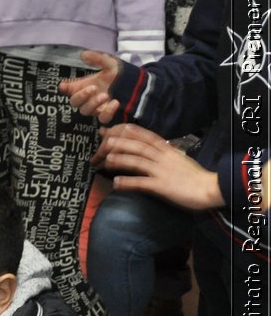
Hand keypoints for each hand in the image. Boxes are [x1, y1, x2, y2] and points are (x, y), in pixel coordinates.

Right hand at [58, 50, 124, 122]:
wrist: (137, 84)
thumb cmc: (120, 74)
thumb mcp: (110, 64)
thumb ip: (98, 59)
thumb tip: (83, 54)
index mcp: (84, 85)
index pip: (68, 89)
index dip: (64, 88)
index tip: (64, 86)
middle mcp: (88, 98)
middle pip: (74, 102)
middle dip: (81, 96)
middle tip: (93, 88)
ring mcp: (96, 107)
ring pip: (86, 111)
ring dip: (93, 103)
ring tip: (105, 95)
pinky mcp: (107, 115)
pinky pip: (102, 119)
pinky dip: (107, 112)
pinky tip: (115, 103)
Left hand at [95, 124, 223, 209]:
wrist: (210, 189)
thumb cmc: (195, 176)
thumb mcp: (180, 160)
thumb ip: (168, 154)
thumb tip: (158, 148)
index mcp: (169, 151)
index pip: (150, 137)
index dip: (134, 132)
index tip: (121, 127)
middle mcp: (164, 158)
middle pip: (140, 147)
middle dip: (122, 142)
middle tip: (105, 139)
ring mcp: (162, 171)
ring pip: (138, 162)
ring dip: (121, 159)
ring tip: (106, 159)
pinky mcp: (162, 186)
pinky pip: (142, 183)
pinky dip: (128, 182)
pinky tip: (116, 183)